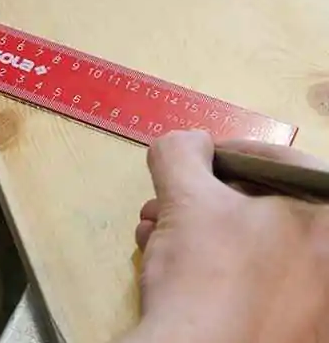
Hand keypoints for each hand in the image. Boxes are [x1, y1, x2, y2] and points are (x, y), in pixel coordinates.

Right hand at [129, 131, 328, 342]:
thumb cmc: (205, 276)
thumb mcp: (184, 198)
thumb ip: (181, 151)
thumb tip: (189, 142)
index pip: (283, 163)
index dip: (229, 151)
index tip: (194, 159)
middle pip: (264, 205)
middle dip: (202, 197)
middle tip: (165, 199)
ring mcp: (316, 306)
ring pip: (253, 244)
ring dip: (197, 228)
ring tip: (155, 231)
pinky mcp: (294, 332)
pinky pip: (255, 282)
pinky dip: (212, 265)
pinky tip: (168, 264)